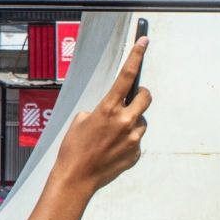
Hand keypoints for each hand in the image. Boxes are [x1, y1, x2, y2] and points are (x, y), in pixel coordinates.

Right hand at [53, 36, 150, 193]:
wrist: (76, 178)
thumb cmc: (73, 149)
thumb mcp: (80, 121)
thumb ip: (100, 111)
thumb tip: (114, 113)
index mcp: (108, 108)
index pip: (126, 76)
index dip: (136, 56)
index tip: (144, 41)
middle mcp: (125, 121)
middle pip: (146, 97)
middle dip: (140, 96)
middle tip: (132, 100)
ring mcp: (133, 138)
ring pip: (141, 121)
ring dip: (131, 123)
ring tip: (111, 136)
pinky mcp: (136, 153)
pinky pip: (136, 140)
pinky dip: (127, 141)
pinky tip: (111, 150)